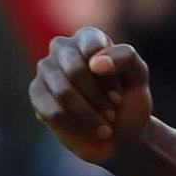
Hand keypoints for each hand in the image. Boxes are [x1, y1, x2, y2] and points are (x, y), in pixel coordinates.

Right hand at [30, 28, 157, 165]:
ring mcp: (46, 69)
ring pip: (63, 92)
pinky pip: (51, 110)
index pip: (92, 48)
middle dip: (98, 100)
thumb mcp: (139, 77)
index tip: (119, 97)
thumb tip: (94, 63)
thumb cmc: (128, 103)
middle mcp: (63, 48)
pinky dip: (74, 124)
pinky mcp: (37, 93)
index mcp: (88, 38)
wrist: (120, 137)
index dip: (108, 79)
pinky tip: (84, 127)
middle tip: (111, 115)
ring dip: (88, 115)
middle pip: (75, 71)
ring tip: (103, 126)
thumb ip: (126, 57)